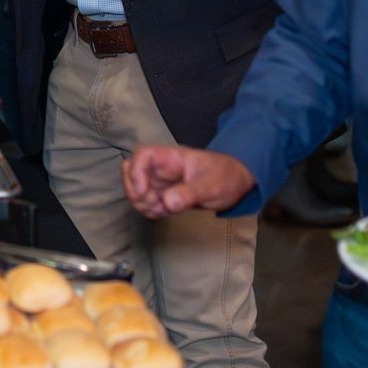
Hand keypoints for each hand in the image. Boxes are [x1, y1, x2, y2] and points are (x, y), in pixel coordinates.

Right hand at [122, 147, 255, 217]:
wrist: (236, 182)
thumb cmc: (226, 176)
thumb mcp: (212, 185)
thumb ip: (190, 193)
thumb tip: (168, 202)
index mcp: (172, 158)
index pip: (143, 154)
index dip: (136, 172)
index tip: (143, 191)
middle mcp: (162, 168)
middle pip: (130, 170)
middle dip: (134, 190)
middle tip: (153, 204)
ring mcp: (161, 181)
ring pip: (135, 187)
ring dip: (141, 203)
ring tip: (162, 211)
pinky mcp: (163, 194)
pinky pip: (145, 200)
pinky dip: (149, 210)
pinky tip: (164, 213)